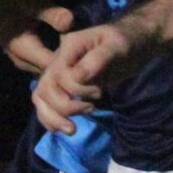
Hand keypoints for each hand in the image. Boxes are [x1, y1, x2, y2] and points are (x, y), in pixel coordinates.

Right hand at [33, 19, 149, 133]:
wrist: (132, 44)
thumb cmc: (126, 43)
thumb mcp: (117, 47)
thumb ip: (98, 59)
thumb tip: (78, 77)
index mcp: (69, 46)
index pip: (59, 74)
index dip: (76, 90)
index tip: (99, 93)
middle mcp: (60, 60)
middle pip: (44, 88)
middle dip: (63, 107)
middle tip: (90, 109)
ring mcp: (60, 74)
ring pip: (41, 98)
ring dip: (53, 118)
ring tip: (72, 129)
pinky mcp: (65, 86)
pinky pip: (46, 104)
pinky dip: (50, 119)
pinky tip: (63, 129)